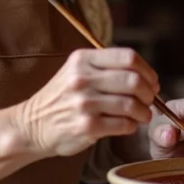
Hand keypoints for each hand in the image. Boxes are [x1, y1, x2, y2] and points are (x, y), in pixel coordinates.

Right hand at [15, 48, 157, 157]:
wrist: (31, 125)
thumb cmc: (61, 98)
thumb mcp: (76, 70)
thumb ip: (105, 67)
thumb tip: (146, 76)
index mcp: (83, 59)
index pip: (128, 57)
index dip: (147, 70)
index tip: (152, 81)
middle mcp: (82, 78)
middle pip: (133, 80)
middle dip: (148, 92)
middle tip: (150, 100)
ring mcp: (84, 103)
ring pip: (131, 104)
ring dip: (144, 112)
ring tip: (143, 115)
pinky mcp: (86, 126)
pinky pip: (123, 124)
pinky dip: (131, 126)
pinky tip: (128, 125)